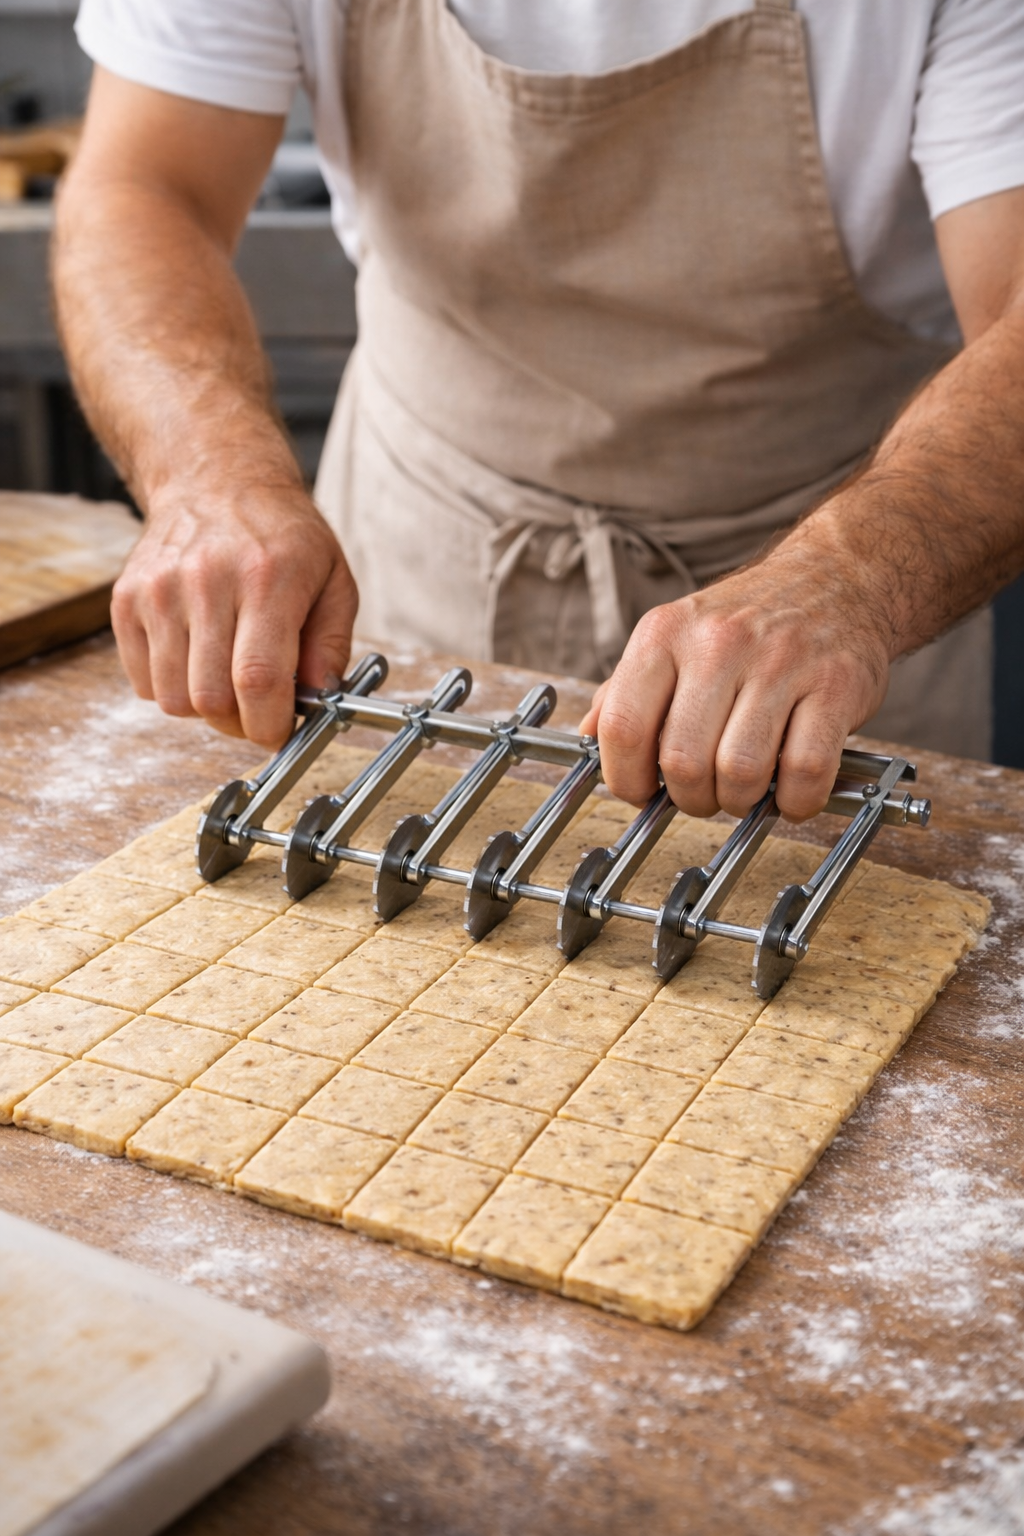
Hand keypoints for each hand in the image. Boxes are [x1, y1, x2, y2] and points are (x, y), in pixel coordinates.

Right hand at [111, 481, 357, 747]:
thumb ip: (332, 645)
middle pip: (210, 699)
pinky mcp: (127, 600)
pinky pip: (143, 682)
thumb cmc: (282, 535)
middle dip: (239, 722)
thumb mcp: (334, 581)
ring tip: (226, 674)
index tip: (280, 731)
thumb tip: (319, 700)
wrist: (216, 481)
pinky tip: (196, 656)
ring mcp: (159, 591)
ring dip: (203, 705)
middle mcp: (207, 582)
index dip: (269, 724)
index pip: (258, 679)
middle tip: (257, 705)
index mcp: (267, 579)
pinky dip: (171, 685)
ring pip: (172, 699)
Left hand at [580, 535, 891, 821]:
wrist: (837, 576)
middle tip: (704, 793)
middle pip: (682, 761)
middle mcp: (719, 643)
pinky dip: (795, 800)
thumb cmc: (747, 621)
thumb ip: (626, 689)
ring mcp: (781, 662)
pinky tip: (790, 789)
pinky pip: (805, 771)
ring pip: (741, 771)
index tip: (643, 791)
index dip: (627, 779)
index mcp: (665, 634)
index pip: (623, 727)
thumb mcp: (673, 636)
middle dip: (690, 798)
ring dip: (740, 800)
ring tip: (746, 787)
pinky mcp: (836, 685)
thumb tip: (587, 738)